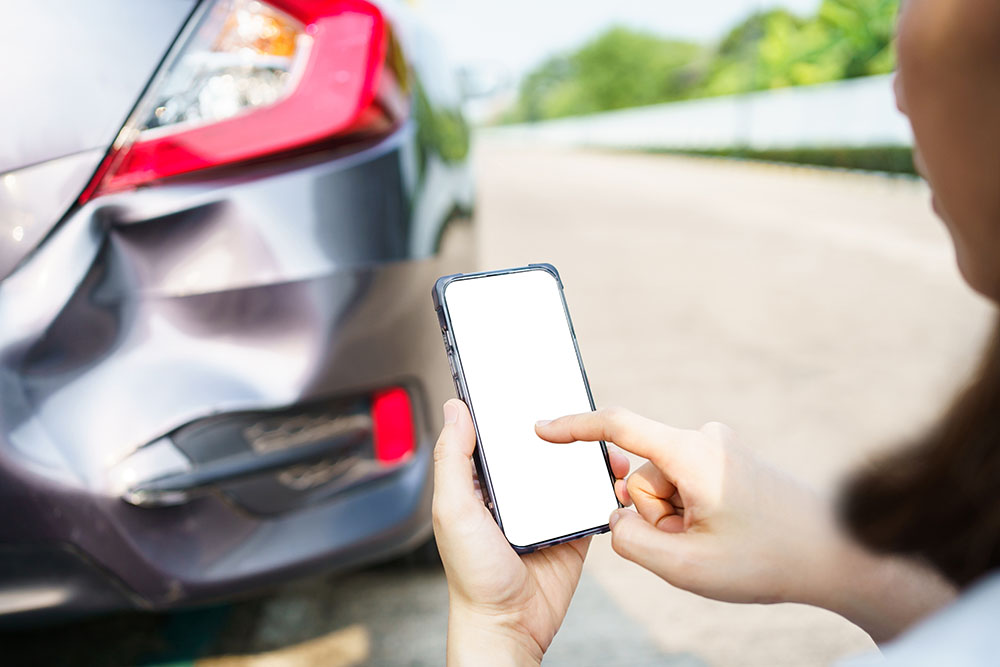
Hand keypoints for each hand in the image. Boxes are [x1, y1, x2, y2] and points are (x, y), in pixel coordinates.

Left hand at [433, 399, 630, 664]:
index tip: (530, 377)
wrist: (510, 624)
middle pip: (542, 445)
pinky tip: (615, 473)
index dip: (513, 408)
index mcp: (484, 481)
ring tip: (605, 438)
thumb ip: (453, 459)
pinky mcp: (574, 526)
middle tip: (580, 401)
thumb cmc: (473, 573)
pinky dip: (606, 485)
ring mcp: (547, 507)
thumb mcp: (453, 510)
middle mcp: (517, 490)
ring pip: (572, 467)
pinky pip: (594, 498)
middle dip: (562, 425)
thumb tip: (456, 407)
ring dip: (589, 452)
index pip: (500, 434)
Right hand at [536, 407, 955, 640]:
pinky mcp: (726, 460)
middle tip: (694, 545)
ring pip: (662, 486)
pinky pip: (683, 485)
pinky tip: (723, 533)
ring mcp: (717, 448)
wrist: (838, 553)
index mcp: (691, 453)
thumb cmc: (767, 558)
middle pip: (640, 476)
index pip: (618, 427)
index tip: (541, 429)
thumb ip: (630, 540)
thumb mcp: (685, 566)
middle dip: (654, 515)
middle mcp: (703, 440)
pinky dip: (689, 513)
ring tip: (716, 543)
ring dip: (674, 519)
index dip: (574, 428)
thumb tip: (617, 518)